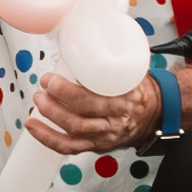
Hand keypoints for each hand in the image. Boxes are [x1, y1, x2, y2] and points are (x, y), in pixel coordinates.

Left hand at [24, 63, 170, 154]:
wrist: (157, 114)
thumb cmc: (141, 91)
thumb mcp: (132, 72)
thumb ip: (109, 63)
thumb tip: (82, 43)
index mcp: (125, 101)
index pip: (94, 100)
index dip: (67, 91)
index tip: (51, 78)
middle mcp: (115, 122)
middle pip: (80, 118)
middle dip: (54, 103)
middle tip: (43, 86)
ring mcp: (106, 136)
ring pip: (74, 132)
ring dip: (50, 117)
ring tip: (37, 101)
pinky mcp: (97, 146)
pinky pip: (70, 148)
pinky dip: (49, 139)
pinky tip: (35, 127)